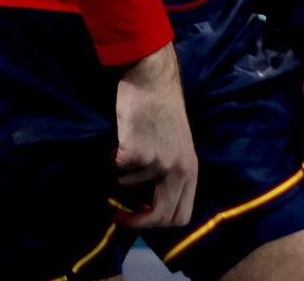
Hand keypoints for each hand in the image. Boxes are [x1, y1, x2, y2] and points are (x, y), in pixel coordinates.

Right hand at [113, 41, 197, 228]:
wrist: (152, 78)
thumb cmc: (163, 107)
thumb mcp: (178, 145)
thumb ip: (170, 173)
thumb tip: (149, 202)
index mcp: (191, 170)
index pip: (182, 216)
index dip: (159, 224)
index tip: (141, 217)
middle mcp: (178, 170)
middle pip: (159, 216)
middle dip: (136, 222)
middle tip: (119, 215)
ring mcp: (158, 162)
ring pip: (129, 186)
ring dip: (122, 172)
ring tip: (125, 148)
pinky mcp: (136, 152)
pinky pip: (116, 168)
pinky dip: (112, 157)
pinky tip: (119, 139)